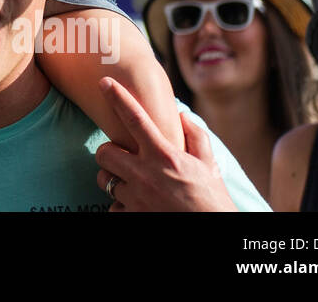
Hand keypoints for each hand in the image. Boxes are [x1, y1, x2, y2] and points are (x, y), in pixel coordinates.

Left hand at [93, 78, 235, 211]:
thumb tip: (181, 115)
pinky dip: (121, 206)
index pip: (135, 119)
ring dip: (114, 180)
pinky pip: (112, 206)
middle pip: (104, 152)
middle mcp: (145, 175)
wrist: (213, 235)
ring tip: (133, 184)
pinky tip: (137, 206)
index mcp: (165, 157)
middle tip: (124, 158)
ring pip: (105, 180)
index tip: (104, 82)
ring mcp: (135, 198)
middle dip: (109, 153)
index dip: (117, 97)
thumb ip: (196, 138)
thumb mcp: (210, 167)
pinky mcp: (130, 218)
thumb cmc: (213, 202)